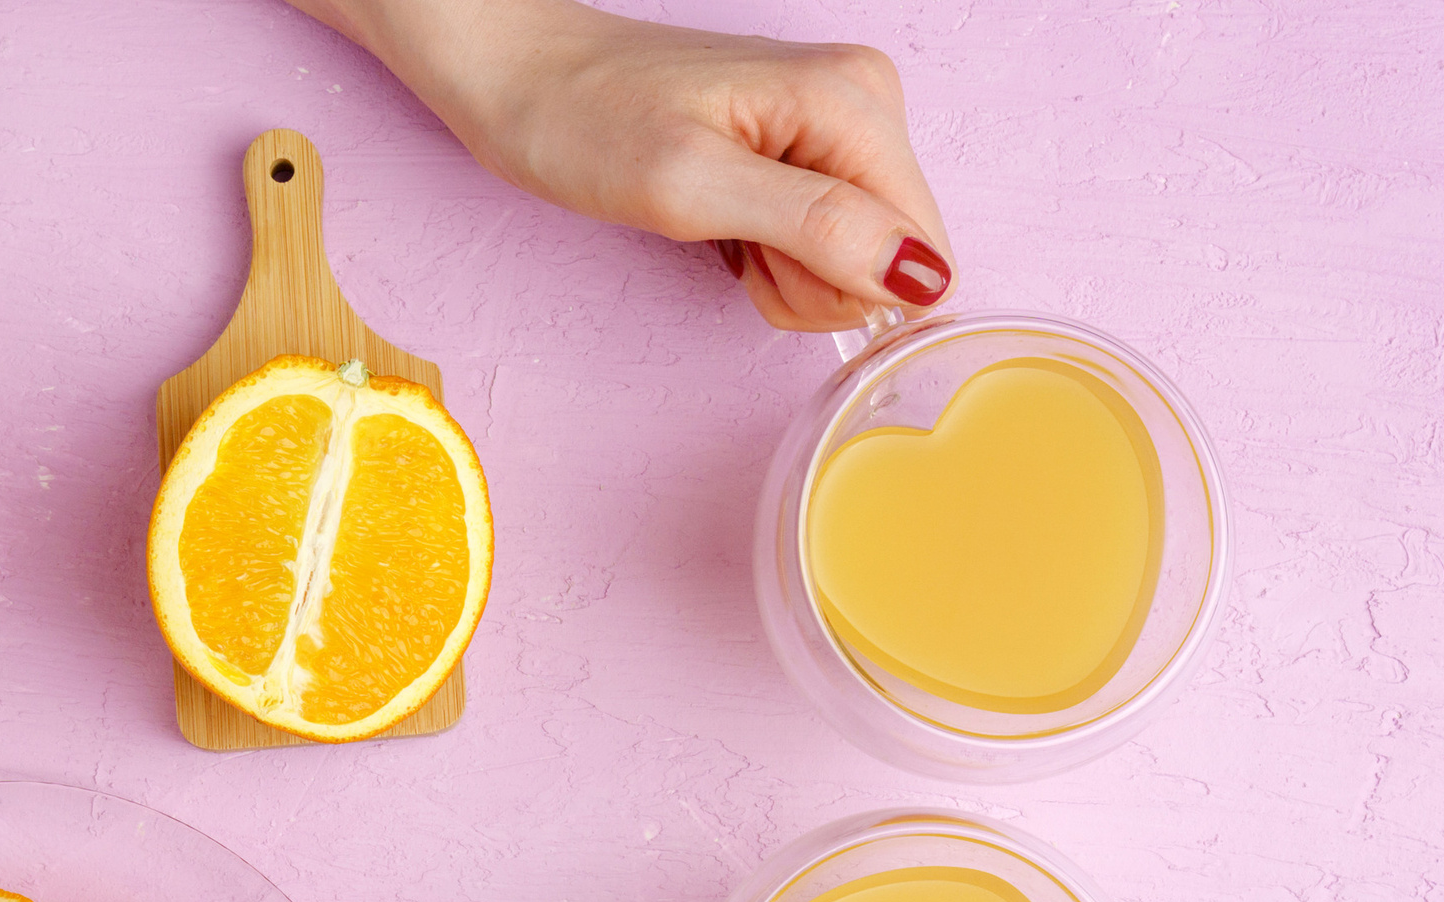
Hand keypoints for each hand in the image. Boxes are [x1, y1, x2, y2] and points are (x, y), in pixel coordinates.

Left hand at [289, 0, 953, 330]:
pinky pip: (829, 247)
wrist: (519, 74)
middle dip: (812, 278)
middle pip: (896, 264)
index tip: (764, 251)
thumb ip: (816, 228)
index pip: (924, 258)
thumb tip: (920, 277)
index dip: (844, 286)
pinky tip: (724, 219)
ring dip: (787, 271)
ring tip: (718, 223)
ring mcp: (841, 126)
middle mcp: (868, 104)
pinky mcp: (812, 149)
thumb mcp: (692, 187)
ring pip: (860, 264)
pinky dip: (773, 255)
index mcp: (856, 103)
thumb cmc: (583, 121)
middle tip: (730, 235)